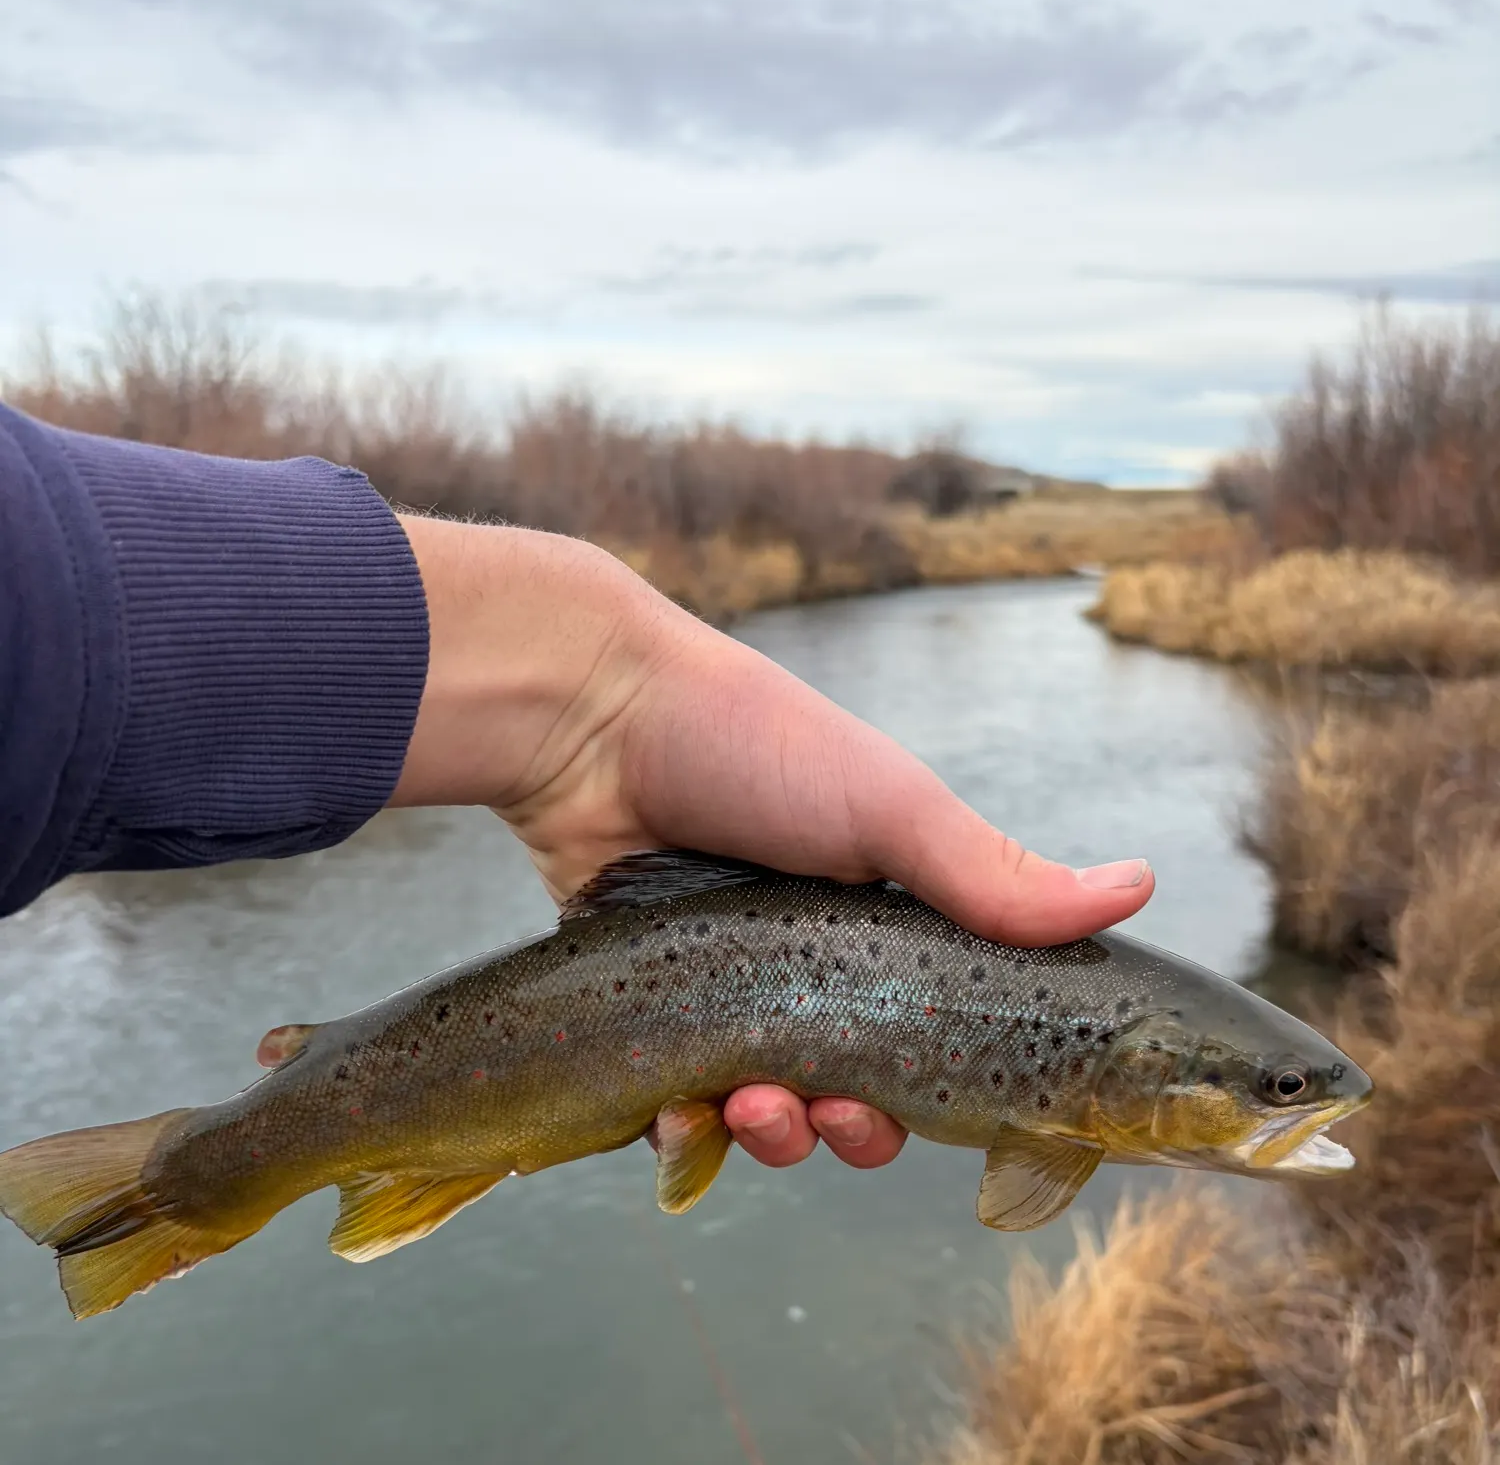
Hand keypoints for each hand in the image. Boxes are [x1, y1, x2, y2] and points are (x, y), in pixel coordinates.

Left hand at [390, 519, 1153, 1172]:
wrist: (595, 722)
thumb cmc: (753, 745)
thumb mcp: (889, 807)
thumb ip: (996, 873)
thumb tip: (1139, 886)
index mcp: (884, 926)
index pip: (943, 1035)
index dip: (951, 1091)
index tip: (948, 1115)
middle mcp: (814, 967)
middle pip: (860, 1092)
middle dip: (856, 1124)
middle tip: (835, 1112)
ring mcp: (730, 993)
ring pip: (772, 1112)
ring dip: (776, 1134)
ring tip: (754, 1107)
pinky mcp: (653, 1013)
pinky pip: (680, 1108)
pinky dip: (689, 1132)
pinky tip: (682, 1120)